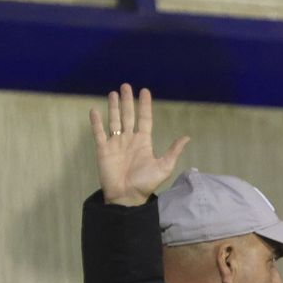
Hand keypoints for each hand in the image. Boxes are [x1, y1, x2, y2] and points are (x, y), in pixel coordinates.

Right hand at [89, 84, 191, 206]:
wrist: (126, 196)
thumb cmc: (145, 184)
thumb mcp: (163, 167)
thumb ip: (173, 151)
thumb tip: (187, 137)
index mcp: (143, 142)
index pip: (144, 119)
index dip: (145, 105)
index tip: (145, 91)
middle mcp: (129, 139)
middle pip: (128, 115)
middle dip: (127, 101)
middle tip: (126, 86)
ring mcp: (115, 144)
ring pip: (114, 121)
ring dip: (113, 107)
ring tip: (113, 93)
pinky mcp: (103, 150)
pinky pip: (99, 133)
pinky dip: (96, 122)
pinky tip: (94, 110)